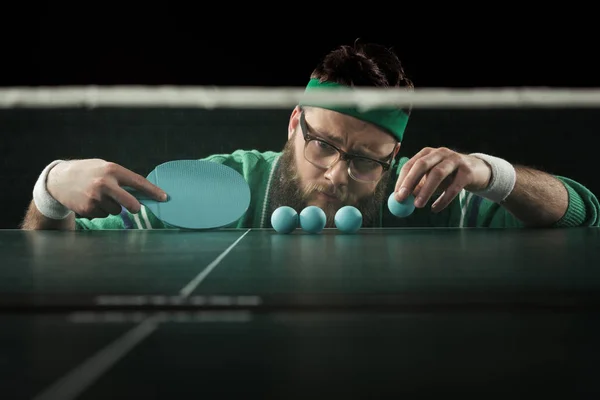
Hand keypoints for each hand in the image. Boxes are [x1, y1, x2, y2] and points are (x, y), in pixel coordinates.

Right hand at [46, 159, 167, 217]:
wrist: (59, 179)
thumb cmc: (88, 172)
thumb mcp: (105, 168)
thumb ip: (122, 179)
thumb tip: (144, 193)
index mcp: (112, 170)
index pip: (138, 182)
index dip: (153, 191)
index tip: (164, 197)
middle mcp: (105, 184)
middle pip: (131, 203)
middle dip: (136, 207)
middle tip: (135, 207)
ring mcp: (96, 198)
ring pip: (117, 210)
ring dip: (113, 206)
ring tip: (99, 196)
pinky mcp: (88, 209)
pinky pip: (104, 215)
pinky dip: (101, 210)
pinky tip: (90, 201)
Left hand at [394, 147, 491, 211]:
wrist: (478, 171)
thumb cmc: (449, 175)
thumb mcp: (432, 178)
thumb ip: (418, 185)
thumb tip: (402, 198)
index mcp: (428, 153)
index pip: (411, 164)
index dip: (402, 180)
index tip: (397, 195)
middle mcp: (440, 153)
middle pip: (422, 165)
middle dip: (410, 182)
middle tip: (402, 198)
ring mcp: (455, 160)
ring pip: (437, 174)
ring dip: (426, 191)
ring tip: (418, 205)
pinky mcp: (467, 171)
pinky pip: (453, 187)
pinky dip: (443, 199)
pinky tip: (435, 208)